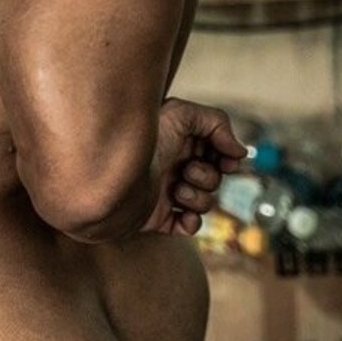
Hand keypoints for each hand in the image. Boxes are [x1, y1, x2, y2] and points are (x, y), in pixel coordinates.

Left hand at [141, 97, 246, 236]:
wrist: (102, 183)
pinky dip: (190, 223)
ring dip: (197, 199)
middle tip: (186, 172)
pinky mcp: (157, 217)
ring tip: (175, 192)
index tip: (226, 160)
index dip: (226, 156)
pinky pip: (188, 226)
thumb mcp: (179, 114)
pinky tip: (180, 216)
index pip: (216, 150)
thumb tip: (239, 152)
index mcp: (178, 140)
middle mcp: (172, 164)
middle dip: (207, 177)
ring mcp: (165, 191)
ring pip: (204, 203)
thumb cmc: (136, 144)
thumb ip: (216, 122)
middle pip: (214, 177)